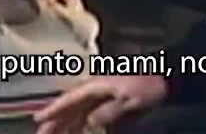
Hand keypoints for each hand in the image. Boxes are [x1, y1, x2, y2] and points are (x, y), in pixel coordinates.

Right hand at [34, 75, 167, 133]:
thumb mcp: (129, 100)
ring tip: (54, 133)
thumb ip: (108, 111)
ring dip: (66, 120)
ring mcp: (102, 91)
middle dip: (55, 118)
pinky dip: (79, 119)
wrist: (166, 77)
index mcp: (97, 84)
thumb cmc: (148, 85)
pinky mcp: (109, 97)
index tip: (39, 120)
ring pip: (78, 108)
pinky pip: (88, 109)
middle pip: (70, 104)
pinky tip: (76, 128)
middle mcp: (96, 86)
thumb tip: (89, 121)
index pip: (70, 99)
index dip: (54, 110)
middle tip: (41, 133)